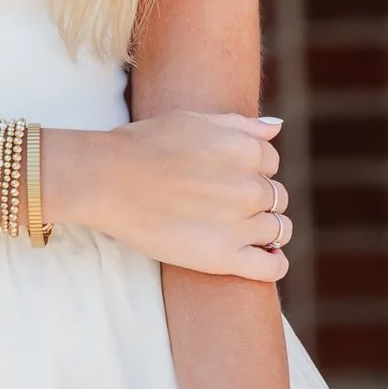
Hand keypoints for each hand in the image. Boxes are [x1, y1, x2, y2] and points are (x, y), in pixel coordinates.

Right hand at [48, 112, 290, 281]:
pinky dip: (274, 265)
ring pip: (279, 230)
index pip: (271, 163)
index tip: (225, 176)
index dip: (250, 170)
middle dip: (256, 199)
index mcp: (248, 151)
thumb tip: (275, 130)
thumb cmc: (145, 144)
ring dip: (264, 229)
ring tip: (235, 229)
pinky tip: (264, 259)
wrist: (108, 179)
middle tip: (222, 203)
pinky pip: (271, 268)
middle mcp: (252, 187)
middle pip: (276, 196)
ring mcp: (241, 224)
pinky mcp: (225, 258)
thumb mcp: (195, 120)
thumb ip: (241, 125)